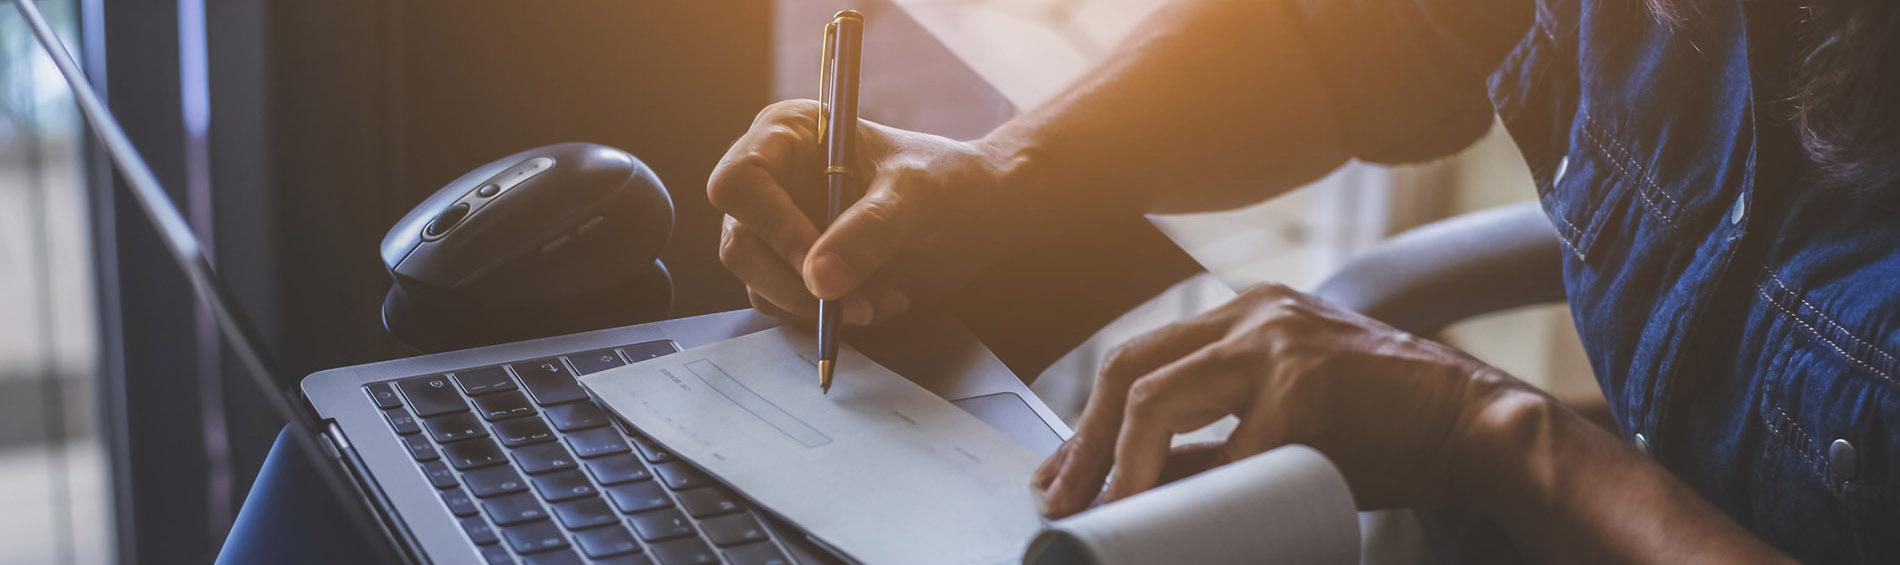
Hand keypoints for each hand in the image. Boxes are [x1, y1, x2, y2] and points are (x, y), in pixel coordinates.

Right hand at [708, 100, 1022, 324]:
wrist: (981, 214)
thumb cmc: (948, 183)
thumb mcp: (914, 200)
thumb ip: (867, 233)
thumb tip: (818, 280)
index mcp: (788, 136)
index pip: (740, 182)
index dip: (770, 226)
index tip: (816, 264)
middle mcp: (773, 181)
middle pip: (741, 244)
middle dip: (794, 283)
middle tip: (851, 305)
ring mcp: (781, 228)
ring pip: (762, 284)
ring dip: (819, 306)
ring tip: (882, 300)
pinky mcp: (798, 268)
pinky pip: (791, 306)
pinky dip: (832, 316)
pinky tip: (883, 301)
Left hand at [1032, 283, 1526, 516]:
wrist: (1477, 425)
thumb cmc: (1386, 429)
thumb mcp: (1288, 416)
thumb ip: (1218, 436)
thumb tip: (1137, 484)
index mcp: (1247, 316)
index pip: (1139, 358)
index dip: (1089, 424)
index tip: (1062, 477)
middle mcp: (1254, 316)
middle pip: (1128, 368)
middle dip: (1083, 443)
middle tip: (1060, 501)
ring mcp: (1276, 345)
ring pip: (1153, 396)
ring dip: (1115, 462)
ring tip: (1101, 511)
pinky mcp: (1302, 387)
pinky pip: (1220, 451)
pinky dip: (1188, 491)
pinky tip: (1172, 520)